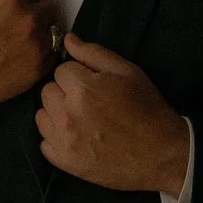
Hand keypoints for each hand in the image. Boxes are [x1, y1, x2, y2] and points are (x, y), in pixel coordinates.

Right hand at [0, 0, 59, 108]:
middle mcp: (29, 19)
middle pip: (52, 4)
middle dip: (37, 7)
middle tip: (16, 18)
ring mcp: (36, 46)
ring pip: (55, 28)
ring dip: (42, 29)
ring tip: (19, 37)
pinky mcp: (38, 69)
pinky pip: (53, 52)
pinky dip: (42, 52)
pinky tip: (22, 54)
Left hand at [35, 35, 189, 194]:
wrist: (160, 153)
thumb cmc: (146, 108)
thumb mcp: (128, 72)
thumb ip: (93, 53)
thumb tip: (68, 40)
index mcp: (81, 88)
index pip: (61, 70)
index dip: (78, 75)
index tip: (94, 85)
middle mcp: (66, 114)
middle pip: (47, 92)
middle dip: (64, 93)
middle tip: (88, 102)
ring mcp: (63, 141)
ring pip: (42, 116)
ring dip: (57, 114)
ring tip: (81, 120)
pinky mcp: (64, 162)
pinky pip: (44, 143)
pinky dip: (56, 139)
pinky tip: (76, 138)